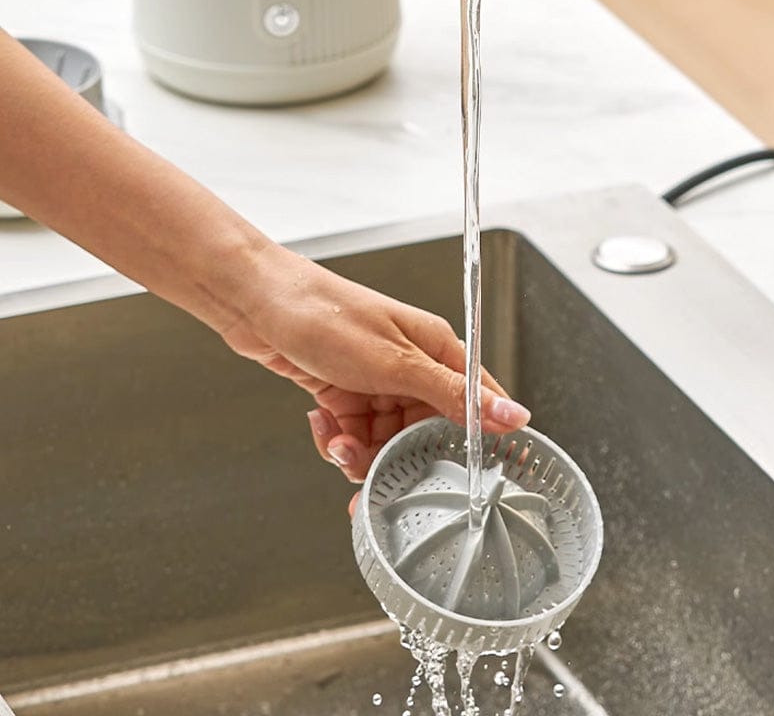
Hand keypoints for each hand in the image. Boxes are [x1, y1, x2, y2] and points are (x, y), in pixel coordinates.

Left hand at [221, 245, 530, 482]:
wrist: (257, 303)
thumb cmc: (325, 315)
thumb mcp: (396, 363)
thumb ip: (454, 395)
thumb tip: (512, 415)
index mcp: (436, 349)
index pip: (476, 402)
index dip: (477, 439)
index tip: (466, 473)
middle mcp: (410, 366)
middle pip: (426, 432)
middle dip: (400, 456)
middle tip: (377, 463)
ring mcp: (377, 382)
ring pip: (386, 441)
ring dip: (360, 451)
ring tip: (339, 440)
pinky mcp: (346, 393)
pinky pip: (355, 435)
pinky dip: (337, 439)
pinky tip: (323, 423)